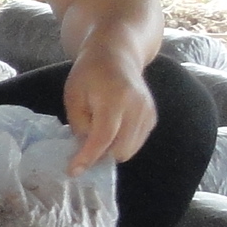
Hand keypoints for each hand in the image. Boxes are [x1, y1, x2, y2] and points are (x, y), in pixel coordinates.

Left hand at [63, 42, 157, 170]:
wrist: (117, 56)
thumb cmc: (89, 74)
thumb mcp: (73, 96)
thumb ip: (79, 123)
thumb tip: (84, 149)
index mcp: (114, 99)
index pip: (103, 137)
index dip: (88, 157)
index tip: (73, 171)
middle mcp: (137, 107)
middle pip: (120, 148)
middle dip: (99, 156)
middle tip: (81, 150)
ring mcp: (148, 113)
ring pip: (130, 149)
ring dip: (110, 151)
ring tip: (95, 136)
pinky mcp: (153, 117)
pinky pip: (137, 142)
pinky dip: (121, 144)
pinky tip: (110, 131)